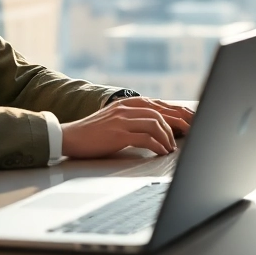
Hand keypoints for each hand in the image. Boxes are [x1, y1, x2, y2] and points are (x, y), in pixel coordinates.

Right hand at [59, 97, 194, 158]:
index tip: (187, 123)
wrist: (69, 137)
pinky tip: (161, 151)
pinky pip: (146, 138)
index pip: (158, 105)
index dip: (175, 113)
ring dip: (167, 137)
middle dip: (176, 125)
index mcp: (127, 103)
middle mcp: (126, 108)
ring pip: (156, 124)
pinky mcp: (118, 133)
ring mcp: (122, 119)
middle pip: (160, 112)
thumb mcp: (114, 119)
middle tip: (184, 136)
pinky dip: (157, 145)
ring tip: (170, 147)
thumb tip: (154, 126)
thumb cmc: (92, 132)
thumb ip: (132, 118)